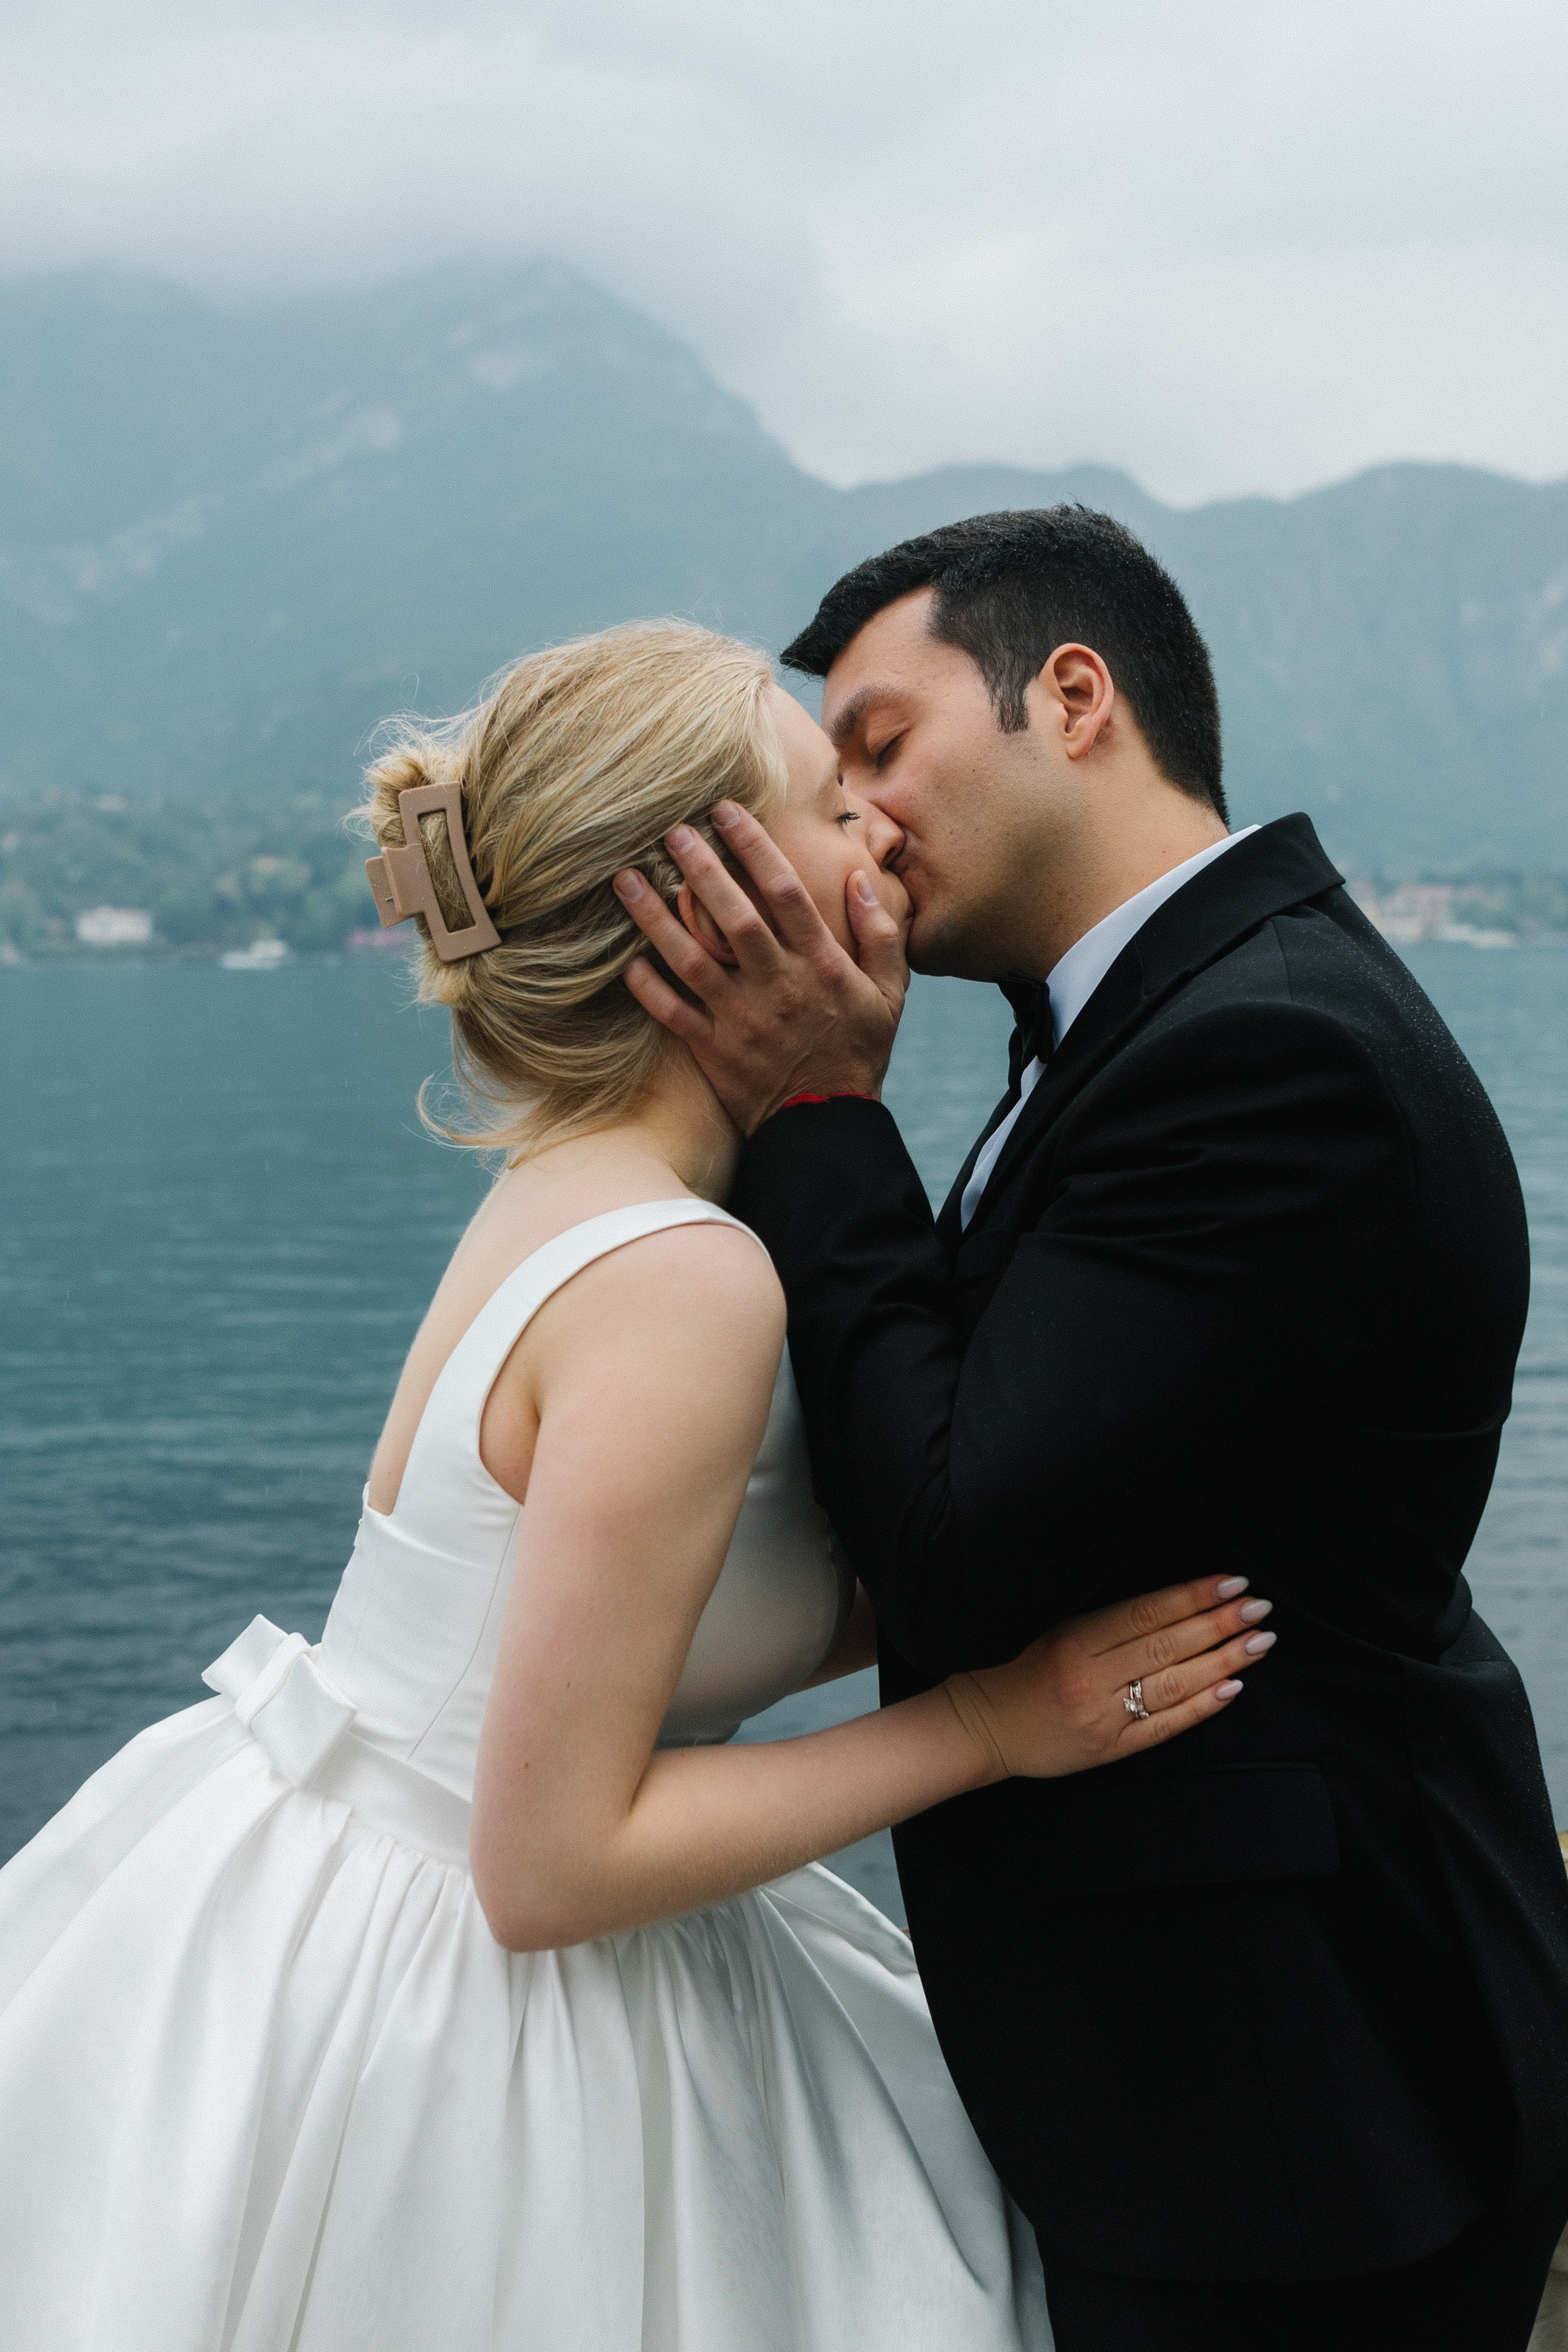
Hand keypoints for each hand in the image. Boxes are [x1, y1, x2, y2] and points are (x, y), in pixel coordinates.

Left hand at [613, 802, 908, 1136]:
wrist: (828, 1124)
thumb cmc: (858, 1051)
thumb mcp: (889, 993)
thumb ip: (880, 933)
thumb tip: (859, 878)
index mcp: (821, 965)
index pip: (786, 893)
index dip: (754, 846)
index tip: (725, 810)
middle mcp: (779, 986)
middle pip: (734, 917)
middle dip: (700, 869)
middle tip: (668, 830)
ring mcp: (743, 1020)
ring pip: (692, 960)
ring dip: (655, 918)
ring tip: (625, 879)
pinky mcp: (715, 1051)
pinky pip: (674, 1014)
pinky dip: (648, 987)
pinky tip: (624, 957)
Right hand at [943, 1576, 1274, 1781]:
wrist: (975, 1727)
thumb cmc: (1006, 1667)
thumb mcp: (1041, 1626)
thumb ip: (1095, 1619)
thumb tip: (1164, 1601)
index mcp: (1072, 1639)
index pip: (1146, 1613)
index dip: (1192, 1597)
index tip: (1231, 1583)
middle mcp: (1090, 1677)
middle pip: (1168, 1646)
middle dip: (1220, 1624)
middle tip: (1261, 1607)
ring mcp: (1102, 1717)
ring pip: (1174, 1684)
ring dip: (1223, 1661)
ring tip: (1260, 1641)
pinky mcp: (1108, 1749)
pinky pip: (1163, 1727)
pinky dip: (1200, 1707)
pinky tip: (1232, 1688)